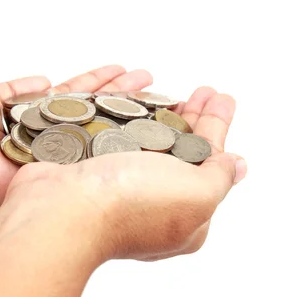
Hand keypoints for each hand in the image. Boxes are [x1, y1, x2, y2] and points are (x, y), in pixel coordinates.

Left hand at [0, 65, 152, 217]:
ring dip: (126, 114)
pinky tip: (142, 129)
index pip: (69, 94)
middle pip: (90, 112)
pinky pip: (89, 158)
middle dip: (121, 95)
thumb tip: (43, 79)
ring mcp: (53, 158)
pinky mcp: (56, 177)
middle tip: (151, 81)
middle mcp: (45, 138)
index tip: (120, 68)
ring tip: (159, 97)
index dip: (95, 81)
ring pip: (97, 133)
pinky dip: (115, 146)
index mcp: (26, 115)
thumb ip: (12, 87)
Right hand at [3, 87, 246, 261]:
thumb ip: (219, 177)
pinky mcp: (83, 165)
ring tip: (159, 81)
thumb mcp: (196, 195)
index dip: (216, 128)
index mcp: (180, 215)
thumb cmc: (131, 204)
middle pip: (174, 149)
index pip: (207, 163)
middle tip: (201, 89)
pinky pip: (103, 128)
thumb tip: (237, 166)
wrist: (58, 209)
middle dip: (190, 116)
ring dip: (152, 107)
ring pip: (137, 137)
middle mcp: (147, 200)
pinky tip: (122, 89)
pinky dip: (114, 106)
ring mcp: (111, 183)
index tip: (222, 98)